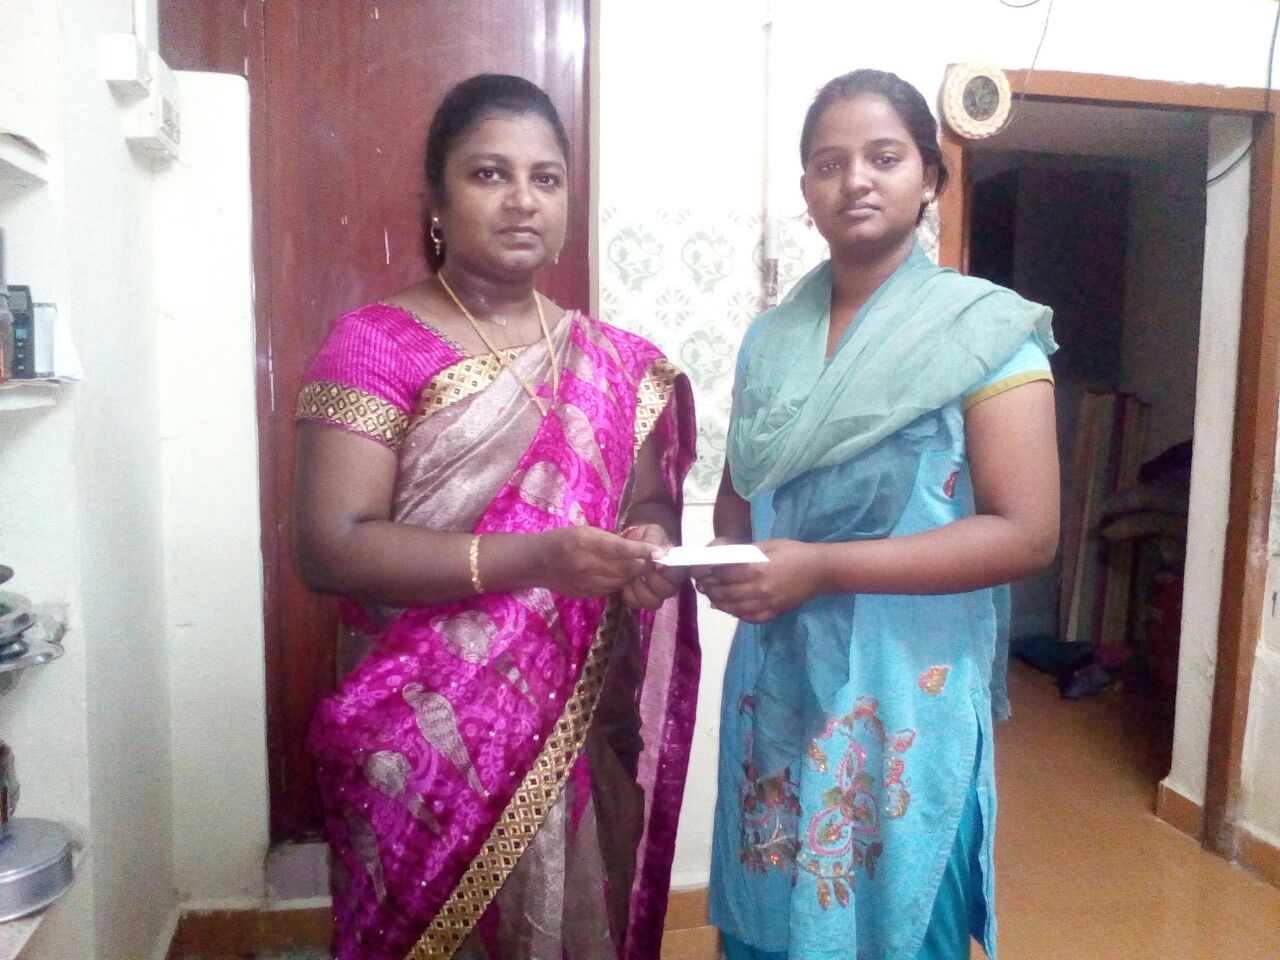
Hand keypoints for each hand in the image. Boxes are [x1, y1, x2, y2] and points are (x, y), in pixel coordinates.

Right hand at [536, 526, 659, 597]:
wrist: (538, 562)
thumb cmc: (564, 539)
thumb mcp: (586, 531)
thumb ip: (611, 541)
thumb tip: (638, 550)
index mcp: (586, 543)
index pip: (621, 550)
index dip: (643, 552)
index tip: (660, 552)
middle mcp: (587, 565)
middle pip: (625, 569)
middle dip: (644, 565)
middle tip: (655, 560)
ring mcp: (586, 582)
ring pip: (621, 582)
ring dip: (634, 575)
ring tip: (640, 567)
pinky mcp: (586, 594)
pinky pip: (611, 590)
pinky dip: (621, 583)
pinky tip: (622, 576)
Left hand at [619, 523, 683, 609]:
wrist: (630, 544)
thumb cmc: (646, 538)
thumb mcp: (652, 533)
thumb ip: (655, 542)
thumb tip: (660, 555)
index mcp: (676, 566)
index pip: (680, 574)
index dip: (670, 571)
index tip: (657, 564)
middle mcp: (669, 583)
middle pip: (668, 591)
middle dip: (653, 579)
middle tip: (642, 567)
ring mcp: (655, 594)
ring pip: (653, 601)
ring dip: (640, 588)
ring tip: (633, 575)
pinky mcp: (638, 600)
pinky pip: (636, 603)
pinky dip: (628, 594)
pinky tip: (625, 583)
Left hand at [693, 539, 820, 622]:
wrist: (819, 571)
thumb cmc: (792, 552)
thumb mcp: (766, 546)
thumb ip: (742, 554)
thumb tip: (719, 561)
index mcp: (755, 569)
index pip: (722, 574)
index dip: (709, 573)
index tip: (702, 571)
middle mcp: (758, 589)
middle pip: (724, 593)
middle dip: (709, 589)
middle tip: (702, 585)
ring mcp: (766, 604)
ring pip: (733, 608)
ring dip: (718, 603)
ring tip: (712, 596)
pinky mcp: (773, 613)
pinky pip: (748, 617)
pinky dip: (735, 613)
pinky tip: (728, 607)